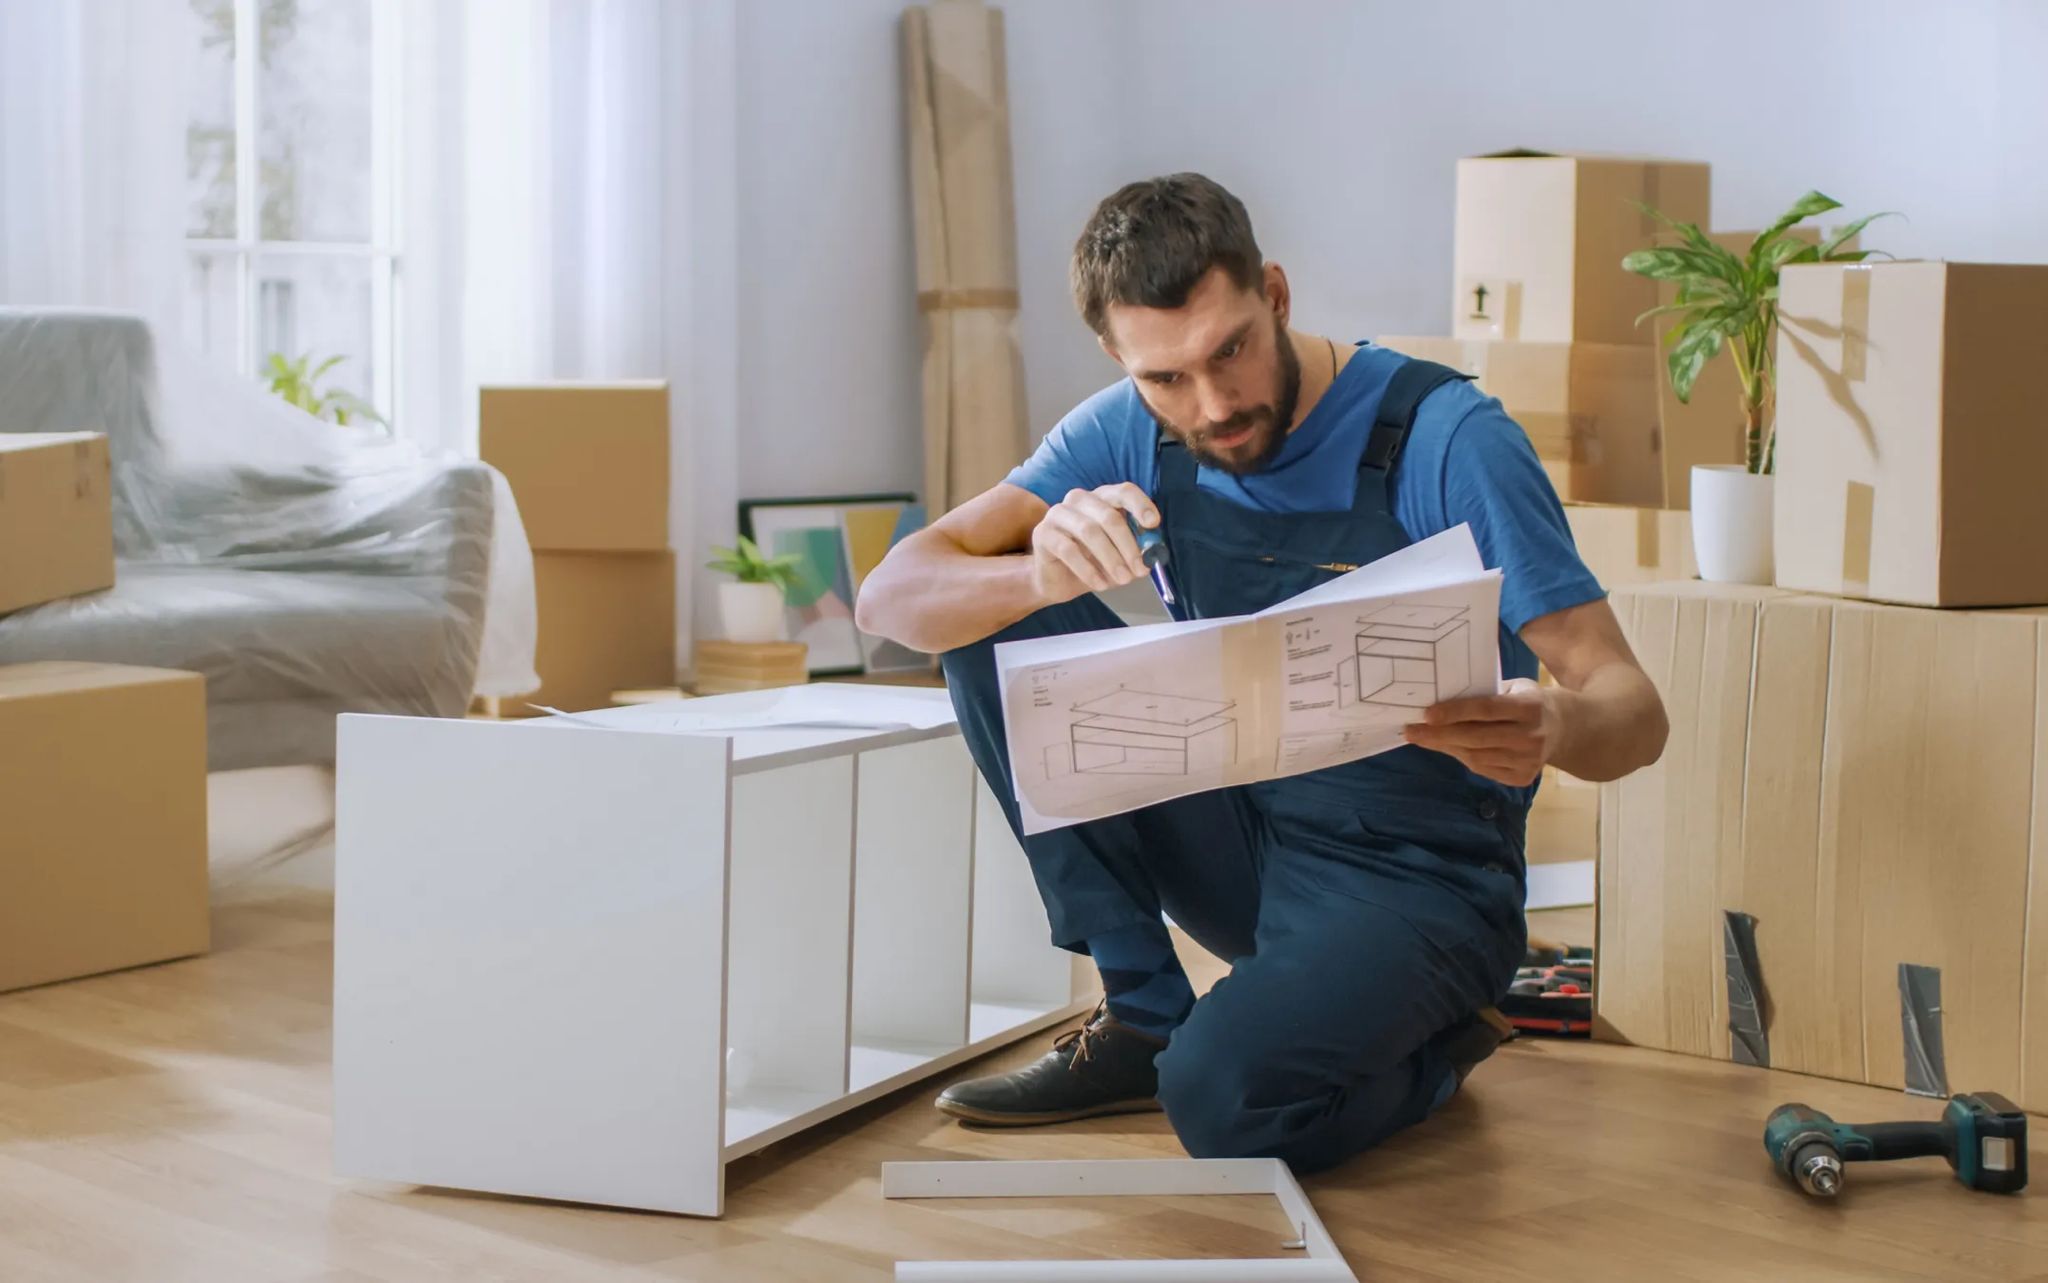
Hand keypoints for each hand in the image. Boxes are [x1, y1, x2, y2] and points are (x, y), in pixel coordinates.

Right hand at [1030, 483, 1158, 604]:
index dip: (1140, 505)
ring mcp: (1058, 513)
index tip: (1153, 524)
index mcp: (1102, 498)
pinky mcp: (1043, 533)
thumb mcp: (1120, 555)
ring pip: (1090, 531)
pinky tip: (1099, 584)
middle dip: (1128, 545)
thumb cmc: (1093, 562)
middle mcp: (1079, 499)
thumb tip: (1152, 556)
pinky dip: (1088, 570)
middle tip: (1139, 570)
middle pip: (1108, 516)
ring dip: (1110, 559)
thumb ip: (1136, 550)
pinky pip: (1068, 550)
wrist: (1058, 581)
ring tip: (1123, 580)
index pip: (1124, 491)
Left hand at [1403, 678, 1559, 786]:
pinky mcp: (1522, 778)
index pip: (1487, 710)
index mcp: (1530, 707)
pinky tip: (1448, 748)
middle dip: (1439, 735)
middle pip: (1477, 737)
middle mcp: (1531, 736)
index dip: (1455, 712)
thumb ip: (1486, 694)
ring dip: (1446, 747)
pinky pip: (1483, 769)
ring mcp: (1528, 761)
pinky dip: (1462, 758)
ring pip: (1477, 756)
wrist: (1565, 729)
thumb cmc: (1529, 702)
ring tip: (1423, 738)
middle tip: (1411, 730)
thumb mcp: (1515, 688)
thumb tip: (1441, 699)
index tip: (1426, 714)